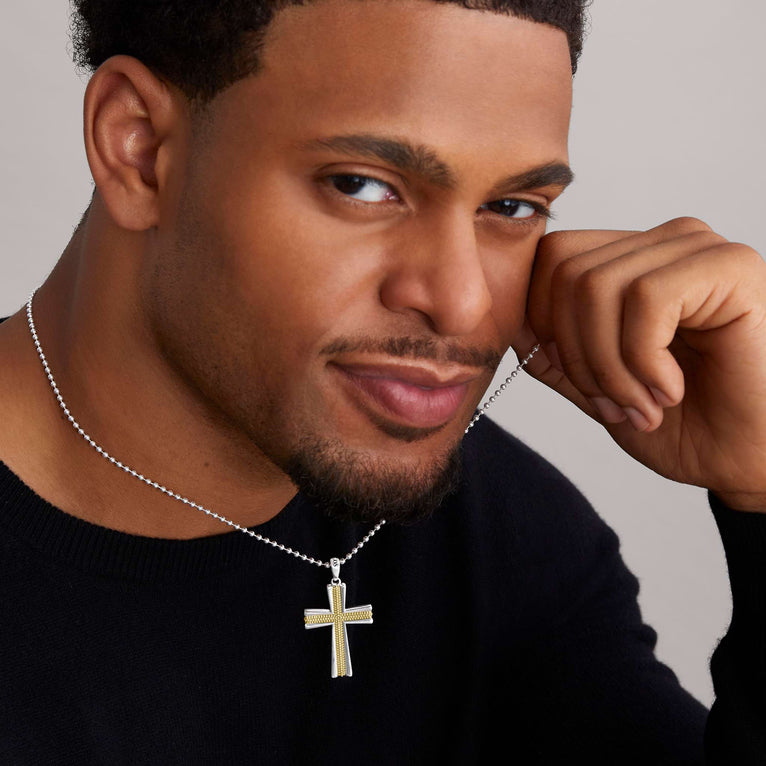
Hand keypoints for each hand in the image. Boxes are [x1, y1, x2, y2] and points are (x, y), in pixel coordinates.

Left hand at [515, 217, 765, 510]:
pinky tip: (671, 390)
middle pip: (565, 272)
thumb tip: (510, 322)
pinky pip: (647, 300)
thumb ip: (552, 352)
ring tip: (643, 404)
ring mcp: (696, 249)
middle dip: (575, 354)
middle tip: (613, 403)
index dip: (543, 324)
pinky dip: (644, 360)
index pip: (549, 259)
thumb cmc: (682, 424)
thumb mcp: (596, 388)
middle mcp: (661, 244)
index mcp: (629, 263)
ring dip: (610, 366)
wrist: (748, 461)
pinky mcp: (730, 268)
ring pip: (597, 286)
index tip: (579, 381)